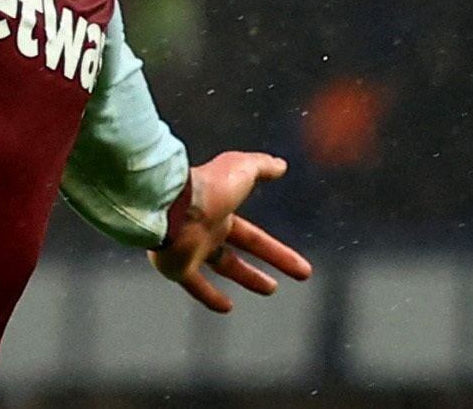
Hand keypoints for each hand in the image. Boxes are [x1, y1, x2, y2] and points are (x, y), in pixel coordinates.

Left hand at [148, 151, 312, 312]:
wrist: (173, 204)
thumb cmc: (209, 187)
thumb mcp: (243, 169)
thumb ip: (262, 165)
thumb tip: (281, 164)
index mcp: (222, 212)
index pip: (254, 238)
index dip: (278, 253)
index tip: (299, 267)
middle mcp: (206, 232)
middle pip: (237, 256)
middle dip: (259, 271)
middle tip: (279, 285)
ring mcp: (191, 250)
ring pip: (221, 267)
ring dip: (244, 278)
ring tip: (268, 290)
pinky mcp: (177, 266)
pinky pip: (195, 285)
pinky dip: (210, 296)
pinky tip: (227, 307)